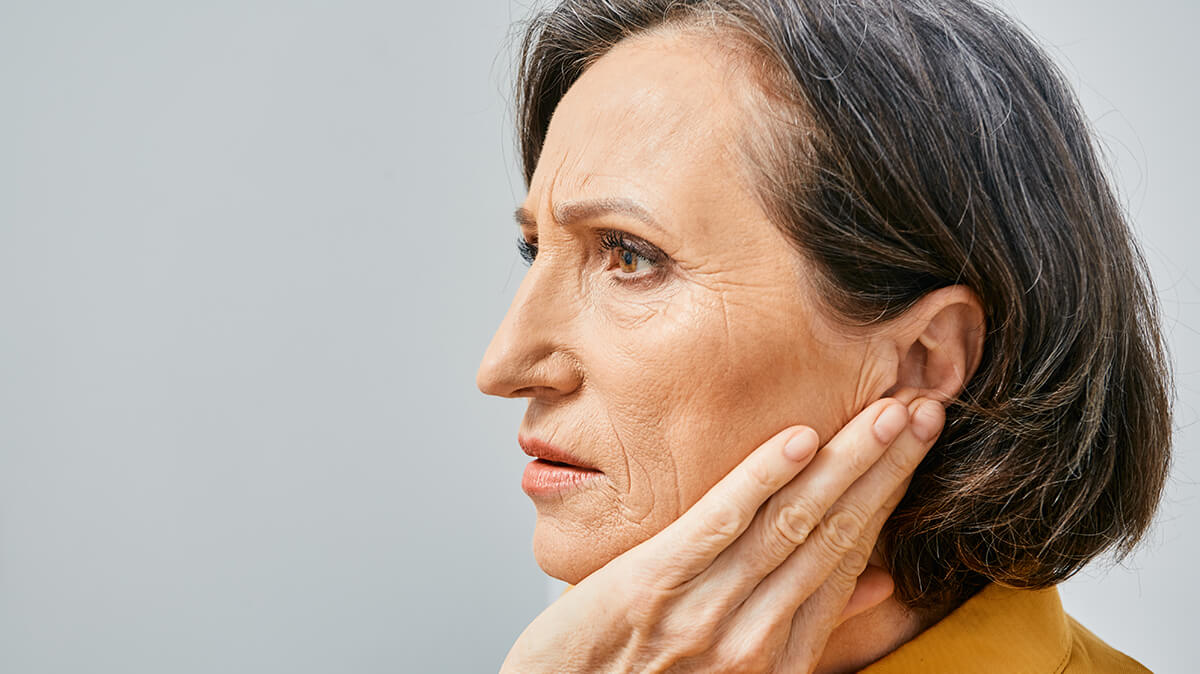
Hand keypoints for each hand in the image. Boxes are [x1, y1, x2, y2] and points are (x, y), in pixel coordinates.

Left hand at [500, 395, 944, 672]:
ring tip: (887, 413)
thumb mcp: (741, 668)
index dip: (888, 496)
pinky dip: (762, 479)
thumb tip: (875, 582)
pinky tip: (799, 439)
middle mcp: (754, 639)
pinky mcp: (651, 586)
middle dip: (883, 468)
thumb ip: (807, 626)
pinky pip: (719, 524)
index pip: (849, 558)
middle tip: (924, 407)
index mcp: (779, 656)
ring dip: (845, 463)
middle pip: (834, 534)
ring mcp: (704, 612)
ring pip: (792, 524)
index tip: (915, 445)